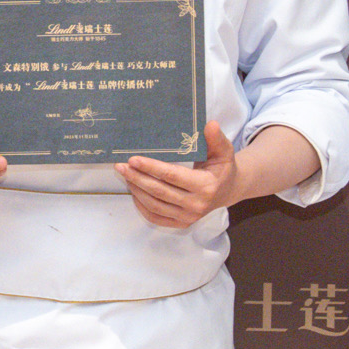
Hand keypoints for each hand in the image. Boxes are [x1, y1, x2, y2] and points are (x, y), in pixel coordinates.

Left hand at [120, 122, 247, 232]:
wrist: (228, 190)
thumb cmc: (223, 167)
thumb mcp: (224, 151)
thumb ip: (216, 138)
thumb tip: (211, 124)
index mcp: (206, 186)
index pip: (172, 176)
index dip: (151, 167)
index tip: (133, 159)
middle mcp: (196, 205)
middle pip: (159, 191)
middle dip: (137, 178)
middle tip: (120, 166)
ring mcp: (188, 217)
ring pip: (154, 205)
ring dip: (136, 190)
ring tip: (125, 175)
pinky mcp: (182, 223)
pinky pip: (156, 217)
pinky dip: (142, 206)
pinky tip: (134, 192)